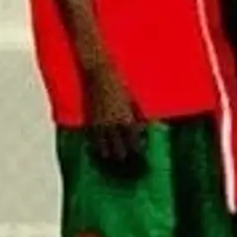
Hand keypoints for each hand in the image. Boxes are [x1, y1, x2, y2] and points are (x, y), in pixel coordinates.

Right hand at [81, 64, 149, 179]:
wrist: (100, 74)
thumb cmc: (119, 84)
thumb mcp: (133, 99)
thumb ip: (139, 114)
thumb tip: (146, 126)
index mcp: (127, 118)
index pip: (133, 140)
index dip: (136, 149)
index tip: (138, 155)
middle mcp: (114, 123)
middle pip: (119, 146)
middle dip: (122, 155)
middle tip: (124, 161)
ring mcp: (101, 123)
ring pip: (104, 145)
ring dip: (108, 153)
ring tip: (110, 159)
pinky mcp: (91, 119)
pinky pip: (93, 137)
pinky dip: (96, 145)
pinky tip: (98, 150)